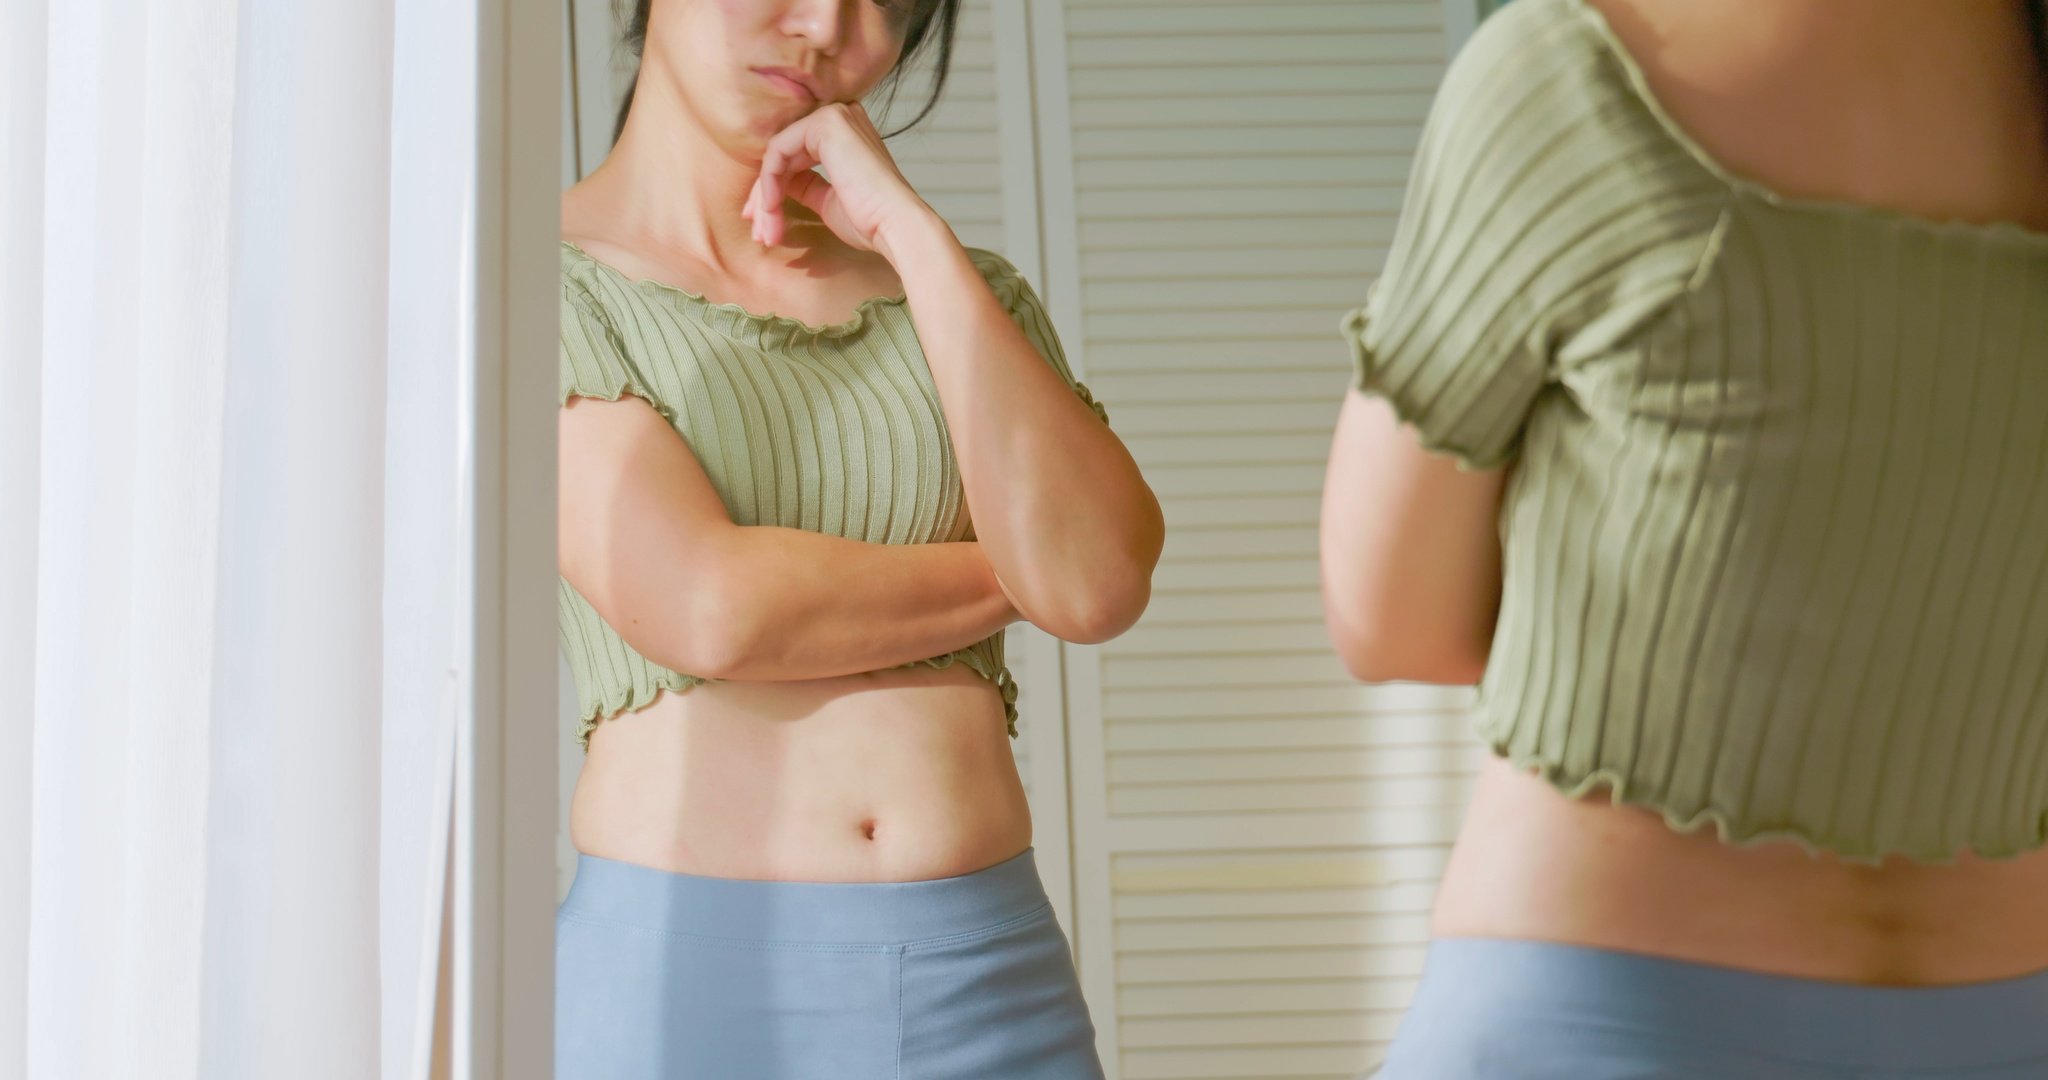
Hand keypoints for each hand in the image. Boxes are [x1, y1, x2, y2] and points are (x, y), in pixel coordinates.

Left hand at [741, 101, 932, 256]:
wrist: (895, 226)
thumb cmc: (870, 220)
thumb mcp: (827, 200)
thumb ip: (804, 185)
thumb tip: (778, 184)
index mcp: (845, 132)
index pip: (796, 155)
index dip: (773, 189)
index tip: (762, 223)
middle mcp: (840, 116)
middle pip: (784, 154)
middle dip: (764, 196)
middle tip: (758, 231)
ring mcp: (833, 116)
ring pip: (777, 154)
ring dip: (765, 196)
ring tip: (765, 232)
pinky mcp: (825, 124)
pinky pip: (778, 151)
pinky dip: (769, 183)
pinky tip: (771, 209)